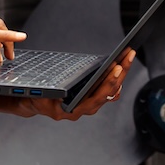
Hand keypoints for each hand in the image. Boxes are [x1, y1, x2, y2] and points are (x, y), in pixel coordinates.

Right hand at [18, 48, 135, 120]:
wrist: (37, 102)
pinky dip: (117, 76)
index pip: (97, 98)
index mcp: (74, 109)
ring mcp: (91, 102)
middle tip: (128, 55)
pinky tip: (122, 63)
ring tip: (128, 55)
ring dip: (121, 72)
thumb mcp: (38, 97)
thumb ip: (45, 97)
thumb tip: (51, 95)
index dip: (107, 83)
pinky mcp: (93, 96)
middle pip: (109, 91)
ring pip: (112, 89)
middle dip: (120, 72)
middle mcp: (86, 108)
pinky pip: (110, 88)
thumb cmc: (37, 98)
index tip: (115, 68)